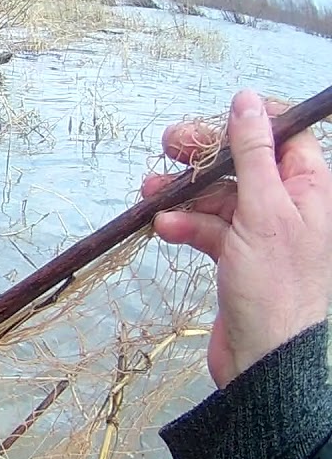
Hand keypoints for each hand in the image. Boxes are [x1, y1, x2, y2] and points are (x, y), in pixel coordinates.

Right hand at [142, 89, 331, 387]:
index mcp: (310, 187)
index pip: (282, 134)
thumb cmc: (274, 287)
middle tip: (167, 146)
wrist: (263, 356)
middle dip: (202, 156)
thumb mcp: (263, 210)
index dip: (245, 121)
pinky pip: (207, 227)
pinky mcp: (237, 255)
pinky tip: (164, 230)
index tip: (207, 120)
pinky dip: (184, 225)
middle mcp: (290, 204)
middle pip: (243, 161)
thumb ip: (252, 153)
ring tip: (149, 195)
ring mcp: (261, 230)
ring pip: (218, 194)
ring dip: (183, 194)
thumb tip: (246, 102)